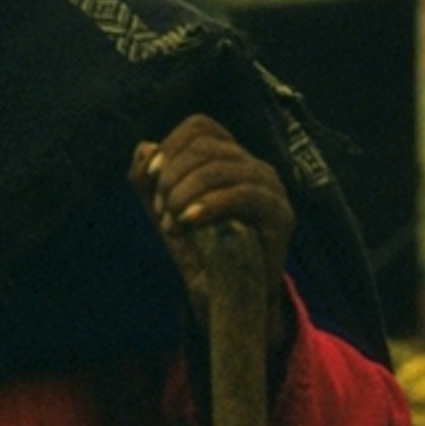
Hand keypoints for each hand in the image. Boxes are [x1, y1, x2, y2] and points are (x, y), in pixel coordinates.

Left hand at [129, 115, 294, 346]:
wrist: (227, 299)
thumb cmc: (198, 253)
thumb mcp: (164, 214)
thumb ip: (148, 183)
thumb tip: (144, 148)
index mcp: (228, 159)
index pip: (200, 126)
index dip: (171, 146)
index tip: (151, 179)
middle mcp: (253, 166)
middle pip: (206, 146)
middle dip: (173, 177)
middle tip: (161, 212)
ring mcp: (270, 188)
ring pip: (222, 167)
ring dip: (185, 193)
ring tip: (173, 223)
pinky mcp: (280, 216)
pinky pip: (244, 195)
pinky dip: (209, 205)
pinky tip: (187, 222)